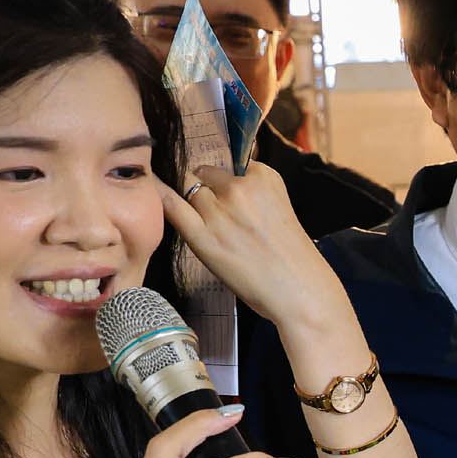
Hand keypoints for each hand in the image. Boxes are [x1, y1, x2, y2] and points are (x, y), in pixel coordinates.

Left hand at [158, 163, 347, 332]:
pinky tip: (155, 191)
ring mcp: (220, 210)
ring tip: (215, 231)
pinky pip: (172, 205)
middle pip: (206, 176)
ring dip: (195, 206)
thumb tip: (225, 185)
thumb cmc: (294, 258)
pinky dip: (163, 197)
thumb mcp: (281, 209)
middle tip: (223, 218)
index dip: (226, 181)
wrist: (301, 291)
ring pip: (190, 192)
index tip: (230, 196)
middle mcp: (240, 187)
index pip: (231, 165)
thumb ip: (256, 193)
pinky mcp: (203, 235)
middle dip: (209, 192)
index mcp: (265, 177)